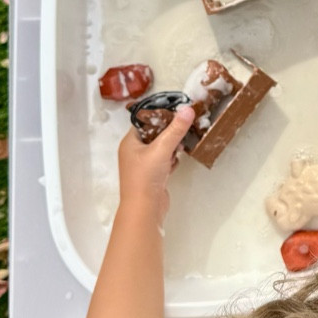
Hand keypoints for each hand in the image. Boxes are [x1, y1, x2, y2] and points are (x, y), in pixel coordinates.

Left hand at [117, 105, 194, 224]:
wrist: (145, 208)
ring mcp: (143, 165)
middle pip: (154, 135)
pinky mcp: (153, 176)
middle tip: (183, 128)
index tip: (177, 112)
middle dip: (169, 133)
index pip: (144, 122)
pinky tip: (178, 160)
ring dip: (172, 147)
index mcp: (130, 142)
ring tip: (182, 145)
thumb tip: (188, 109)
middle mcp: (134, 152)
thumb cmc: (146, 176)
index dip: (159, 116)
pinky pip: (164, 161)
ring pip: (161, 148)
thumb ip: (175, 129)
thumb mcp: (162, 148)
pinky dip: (172, 159)